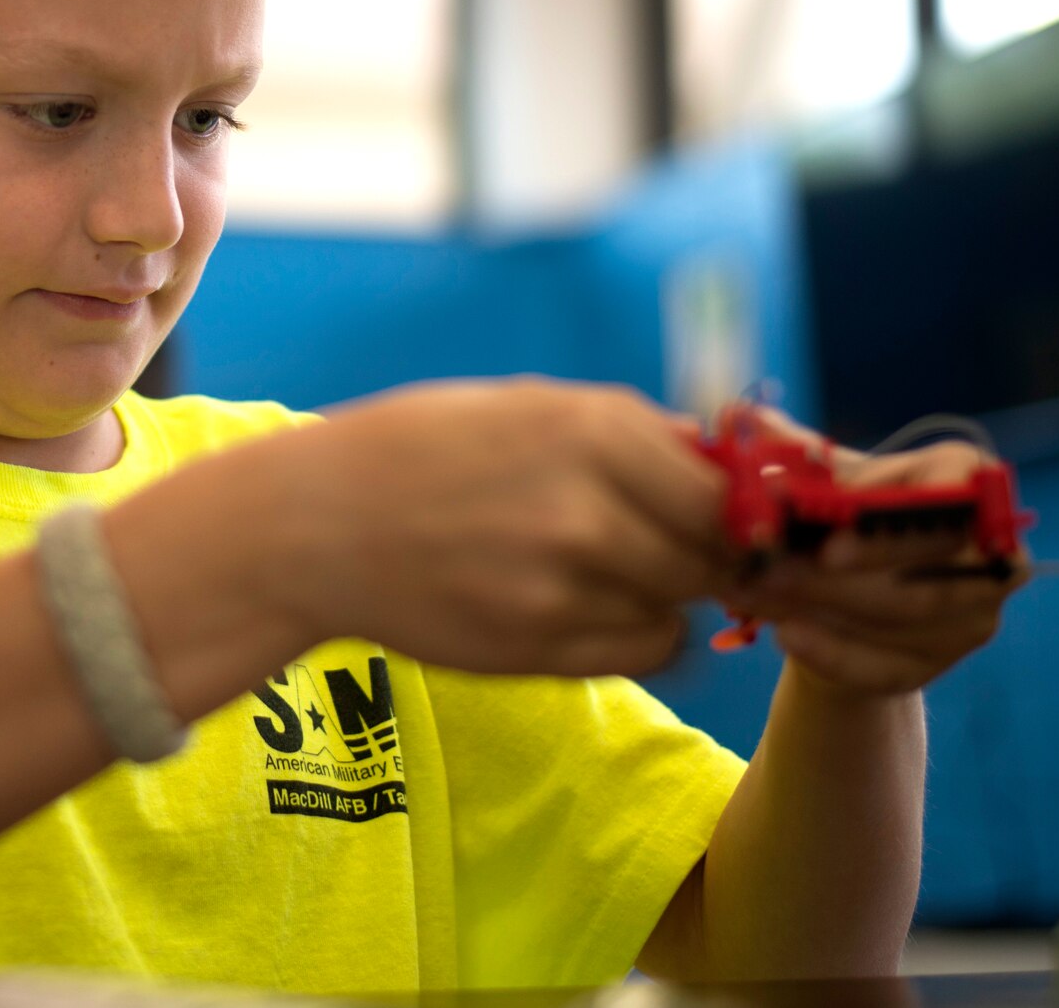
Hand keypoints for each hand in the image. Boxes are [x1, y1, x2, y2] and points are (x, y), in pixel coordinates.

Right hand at [236, 377, 732, 677]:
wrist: (317, 524)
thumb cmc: (424, 451)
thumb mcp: (529, 406)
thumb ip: (630, 436)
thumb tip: (730, 465)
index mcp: (593, 431)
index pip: (729, 491)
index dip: (741, 510)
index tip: (729, 516)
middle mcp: (589, 510)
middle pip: (716, 554)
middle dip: (708, 553)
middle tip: (668, 544)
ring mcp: (565, 587)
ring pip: (681, 606)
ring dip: (664, 592)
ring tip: (600, 568)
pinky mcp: (541, 650)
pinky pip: (645, 651)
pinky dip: (636, 636)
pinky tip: (587, 607)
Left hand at [724, 407, 1024, 696]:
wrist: (848, 591)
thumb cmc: (844, 518)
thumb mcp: (823, 480)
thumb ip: (791, 451)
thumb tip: (741, 417)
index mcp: (964, 478)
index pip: (951, 494)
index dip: (892, 526)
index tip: (826, 546)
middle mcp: (990, 547)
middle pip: (923, 568)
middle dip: (836, 577)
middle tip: (765, 572)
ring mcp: (975, 612)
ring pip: (901, 617)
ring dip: (821, 608)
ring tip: (753, 593)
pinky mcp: (942, 662)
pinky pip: (889, 665)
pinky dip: (833, 652)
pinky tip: (786, 632)